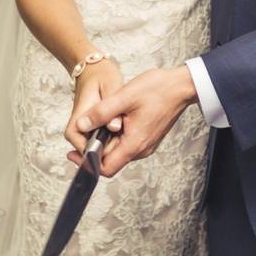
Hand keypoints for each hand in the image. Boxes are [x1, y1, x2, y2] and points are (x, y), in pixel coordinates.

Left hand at [66, 66, 197, 176]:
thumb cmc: (158, 90)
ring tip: (97, 122)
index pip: (106, 168)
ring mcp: (145, 145)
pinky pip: (126, 144)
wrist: (181, 87)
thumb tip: (81, 125)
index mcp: (134, 144)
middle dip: (94, 148)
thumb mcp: (123, 97)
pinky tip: (112, 120)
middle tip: (84, 130)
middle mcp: (141, 150)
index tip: (74, 153)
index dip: (87, 163)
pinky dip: (115, 136)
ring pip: (118, 152)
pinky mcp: (147, 139)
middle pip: (110, 161)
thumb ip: (100, 113)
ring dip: (105, 141)